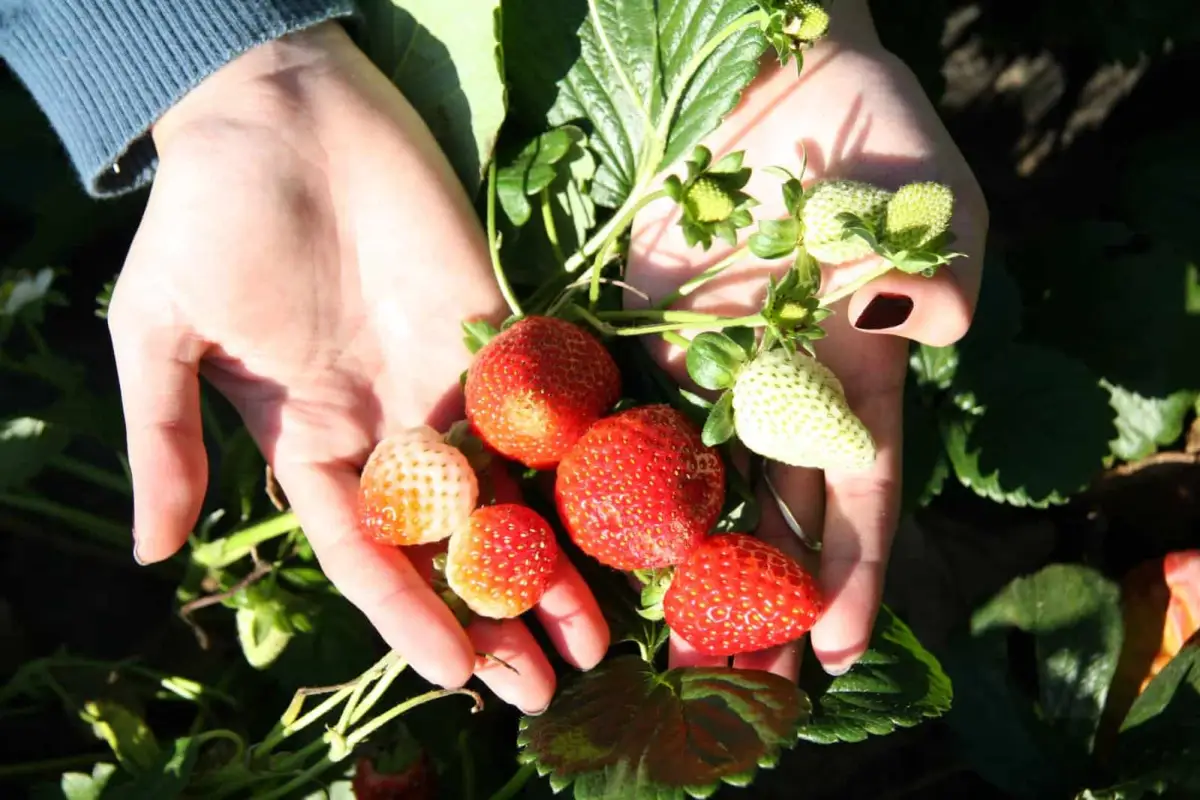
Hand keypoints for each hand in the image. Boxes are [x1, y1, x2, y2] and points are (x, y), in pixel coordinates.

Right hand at [106, 22, 607, 712]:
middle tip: (546, 686)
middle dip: (496, 612)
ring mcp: (452, 378)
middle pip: (454, 540)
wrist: (283, 107)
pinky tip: (620, 510)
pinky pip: (548, 402)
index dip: (408, 613)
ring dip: (552, 560)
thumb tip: (151, 555)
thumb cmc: (205, 214)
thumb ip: (167, 437)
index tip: (454, 672)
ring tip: (595, 632)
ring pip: (513, 488)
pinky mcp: (501, 324)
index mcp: (314, 445)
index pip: (366, 550)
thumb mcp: (159, 331)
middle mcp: (392, 427)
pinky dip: (581, 457)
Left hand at [627, 4, 987, 676]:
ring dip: (675, 564)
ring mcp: (693, 364)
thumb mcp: (928, 192)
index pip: (854, 488)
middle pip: (766, 510)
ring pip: (683, 483)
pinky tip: (581, 544)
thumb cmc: (860, 124)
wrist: (758, 69)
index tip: (836, 648)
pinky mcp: (623, 332)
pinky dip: (597, 480)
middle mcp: (769, 386)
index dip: (849, 568)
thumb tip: (937, 326)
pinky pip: (607, 417)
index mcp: (850, 372)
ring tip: (659, 643)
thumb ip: (946, 263)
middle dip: (758, 597)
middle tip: (743, 681)